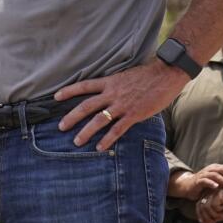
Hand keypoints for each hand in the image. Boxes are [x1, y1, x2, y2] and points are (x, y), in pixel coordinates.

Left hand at [56, 60, 189, 150]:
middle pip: (86, 106)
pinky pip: (117, 129)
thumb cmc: (147, 75)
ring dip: (86, 131)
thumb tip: (106, 94)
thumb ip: (114, 86)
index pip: (84, 86)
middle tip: (60, 127)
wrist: (166, 74)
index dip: (69, 91)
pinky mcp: (134, 114)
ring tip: (76, 141)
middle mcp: (112, 93)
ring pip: (99, 120)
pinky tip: (100, 147)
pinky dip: (107, 139)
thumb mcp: (125, 76)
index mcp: (109, 82)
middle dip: (72, 117)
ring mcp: (122, 105)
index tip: (55, 97)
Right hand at [172, 165, 222, 199]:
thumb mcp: (217, 182)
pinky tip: (216, 187)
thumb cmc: (205, 184)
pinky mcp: (198, 180)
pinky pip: (205, 180)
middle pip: (222, 169)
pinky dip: (211, 183)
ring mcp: (203, 174)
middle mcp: (209, 169)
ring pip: (215, 174)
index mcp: (215, 168)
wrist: (188, 186)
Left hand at [195, 189, 222, 222]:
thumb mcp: (221, 214)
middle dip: (206, 217)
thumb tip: (203, 222)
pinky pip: (214, 204)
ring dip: (213, 214)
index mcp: (209, 196)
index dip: (200, 215)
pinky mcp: (220, 193)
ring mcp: (215, 191)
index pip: (199, 205)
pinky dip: (219, 209)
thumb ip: (212, 216)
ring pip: (207, 206)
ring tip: (221, 215)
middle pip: (201, 205)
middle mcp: (210, 192)